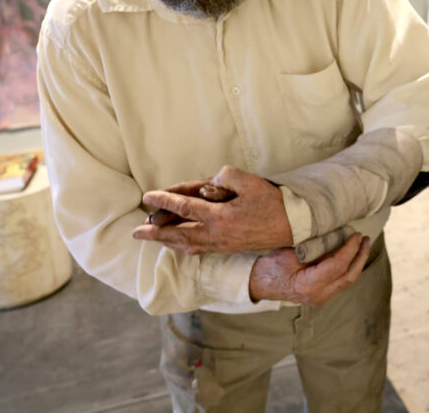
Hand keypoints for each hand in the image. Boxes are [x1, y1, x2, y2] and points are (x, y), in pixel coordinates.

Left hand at [132, 166, 293, 252]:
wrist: (292, 226)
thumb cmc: (272, 202)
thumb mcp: (249, 181)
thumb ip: (225, 177)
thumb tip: (209, 183)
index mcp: (220, 217)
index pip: (185, 208)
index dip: (165, 201)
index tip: (149, 197)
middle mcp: (217, 235)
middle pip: (179, 234)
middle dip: (156, 232)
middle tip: (136, 232)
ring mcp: (222, 245)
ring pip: (187, 244)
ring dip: (167, 242)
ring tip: (151, 239)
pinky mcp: (228, 248)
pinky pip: (199, 249)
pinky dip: (183, 247)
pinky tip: (178, 245)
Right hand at [249, 233, 370, 305]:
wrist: (259, 283)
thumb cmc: (271, 266)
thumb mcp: (290, 252)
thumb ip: (314, 246)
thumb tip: (337, 233)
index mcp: (310, 286)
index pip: (338, 266)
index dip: (350, 249)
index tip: (356, 234)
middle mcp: (318, 295)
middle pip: (349, 276)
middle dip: (360, 256)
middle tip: (365, 239)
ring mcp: (320, 298)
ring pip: (347, 280)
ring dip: (357, 262)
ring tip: (362, 245)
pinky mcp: (321, 295)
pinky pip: (340, 281)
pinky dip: (347, 267)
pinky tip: (350, 255)